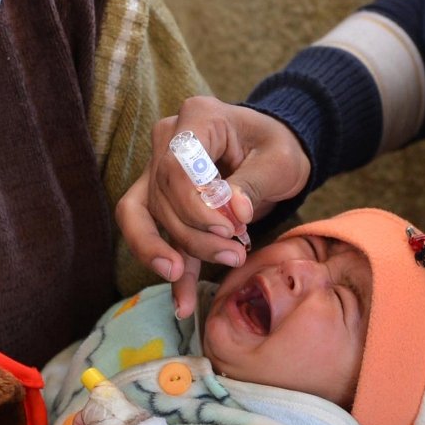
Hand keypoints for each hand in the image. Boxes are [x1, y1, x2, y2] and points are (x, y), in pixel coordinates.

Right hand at [117, 96, 310, 317]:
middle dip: (194, 236)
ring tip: (216, 272)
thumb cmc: (277, 149)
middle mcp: (167, 141)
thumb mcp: (277, 162)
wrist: (273, 154)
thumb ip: (251, 184)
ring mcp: (157, 172)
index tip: (230, 229)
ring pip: (147, 220)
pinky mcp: (159, 202)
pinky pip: (152, 238)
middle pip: (161, 198)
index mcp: (197, 118)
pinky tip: (182, 306)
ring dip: (178, 255)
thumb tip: (233, 213)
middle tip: (235, 253)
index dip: (195, 205)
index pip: (175, 166)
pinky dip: (169, 273)